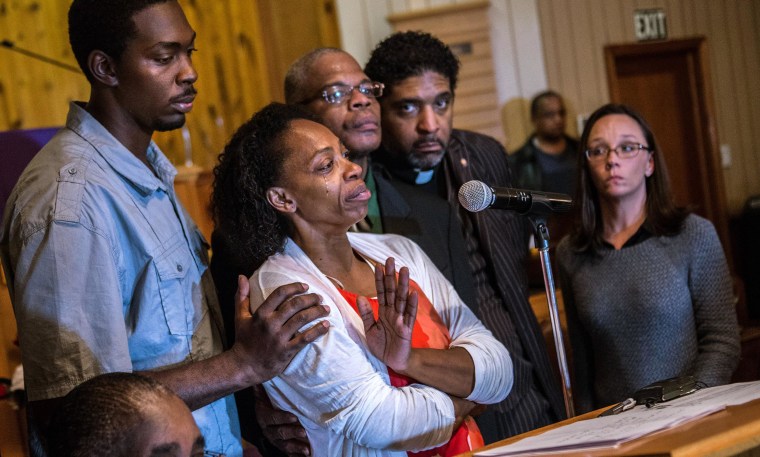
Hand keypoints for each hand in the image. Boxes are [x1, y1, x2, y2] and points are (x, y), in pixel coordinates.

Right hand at [232, 275, 329, 384]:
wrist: (243, 367)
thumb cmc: (243, 340)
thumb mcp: (240, 317)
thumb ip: (241, 296)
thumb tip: (241, 276)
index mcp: (260, 314)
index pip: (280, 294)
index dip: (295, 287)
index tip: (305, 286)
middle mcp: (270, 324)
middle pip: (294, 305)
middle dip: (310, 299)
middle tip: (319, 297)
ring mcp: (279, 338)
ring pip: (302, 319)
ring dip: (317, 312)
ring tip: (326, 309)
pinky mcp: (286, 351)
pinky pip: (305, 338)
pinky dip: (317, 330)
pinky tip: (326, 325)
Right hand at [254, 385, 310, 455]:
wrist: (267, 418)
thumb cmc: (269, 402)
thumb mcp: (264, 394)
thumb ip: (263, 385)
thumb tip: (261, 370)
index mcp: (264, 416)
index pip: (272, 418)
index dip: (282, 418)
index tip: (294, 417)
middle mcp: (268, 430)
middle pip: (279, 433)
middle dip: (291, 432)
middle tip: (303, 432)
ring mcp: (275, 440)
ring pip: (285, 445)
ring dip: (296, 447)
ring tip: (306, 448)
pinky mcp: (283, 448)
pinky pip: (289, 454)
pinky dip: (297, 455)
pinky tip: (306, 455)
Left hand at [357, 257, 416, 372]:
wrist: (393, 362)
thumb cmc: (382, 345)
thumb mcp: (369, 329)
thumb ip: (366, 313)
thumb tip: (360, 297)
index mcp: (383, 311)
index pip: (381, 291)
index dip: (380, 279)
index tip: (377, 265)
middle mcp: (393, 312)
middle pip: (392, 290)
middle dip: (391, 275)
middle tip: (390, 259)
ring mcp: (401, 319)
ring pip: (401, 298)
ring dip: (403, 284)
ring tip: (404, 269)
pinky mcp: (406, 329)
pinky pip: (409, 315)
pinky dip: (411, 304)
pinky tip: (412, 293)